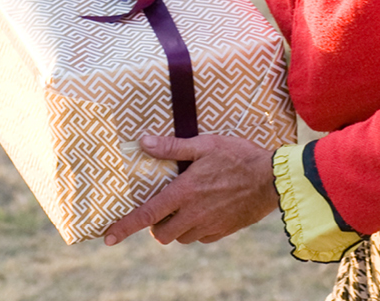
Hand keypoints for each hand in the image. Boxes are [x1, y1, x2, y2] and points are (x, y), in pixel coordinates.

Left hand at [104, 134, 278, 245]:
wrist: (272, 179)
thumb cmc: (237, 156)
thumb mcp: (204, 145)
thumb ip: (172, 147)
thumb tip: (144, 142)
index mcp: (184, 193)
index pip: (147, 215)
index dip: (125, 226)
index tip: (107, 237)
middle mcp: (193, 215)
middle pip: (161, 234)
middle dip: (156, 225)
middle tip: (162, 207)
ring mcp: (209, 226)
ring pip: (181, 238)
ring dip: (176, 227)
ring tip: (185, 206)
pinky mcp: (223, 231)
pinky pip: (201, 238)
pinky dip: (196, 229)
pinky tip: (204, 210)